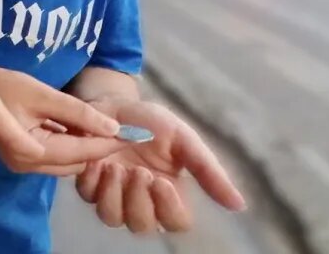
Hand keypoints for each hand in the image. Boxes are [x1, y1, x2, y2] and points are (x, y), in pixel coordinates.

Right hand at [0, 65, 126, 174]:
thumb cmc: (0, 84)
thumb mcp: (42, 94)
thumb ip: (79, 112)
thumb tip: (115, 127)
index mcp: (32, 152)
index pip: (83, 153)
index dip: (111, 142)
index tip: (136, 132)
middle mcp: (27, 166)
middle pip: (77, 163)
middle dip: (99, 146)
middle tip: (120, 126)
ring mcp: (22, 165)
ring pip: (68, 163)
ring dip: (85, 146)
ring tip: (101, 125)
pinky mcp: (21, 158)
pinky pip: (55, 157)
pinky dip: (70, 145)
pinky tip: (79, 127)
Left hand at [76, 100, 246, 234]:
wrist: (115, 101)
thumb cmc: (152, 121)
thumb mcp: (184, 140)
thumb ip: (208, 172)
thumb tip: (240, 206)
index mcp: (169, 193)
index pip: (176, 222)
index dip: (169, 209)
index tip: (161, 181)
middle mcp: (141, 199)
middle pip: (142, 226)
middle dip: (139, 201)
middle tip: (139, 171)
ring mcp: (113, 193)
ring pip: (112, 217)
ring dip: (114, 194)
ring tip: (116, 166)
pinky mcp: (89, 182)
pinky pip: (88, 196)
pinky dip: (93, 181)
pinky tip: (98, 162)